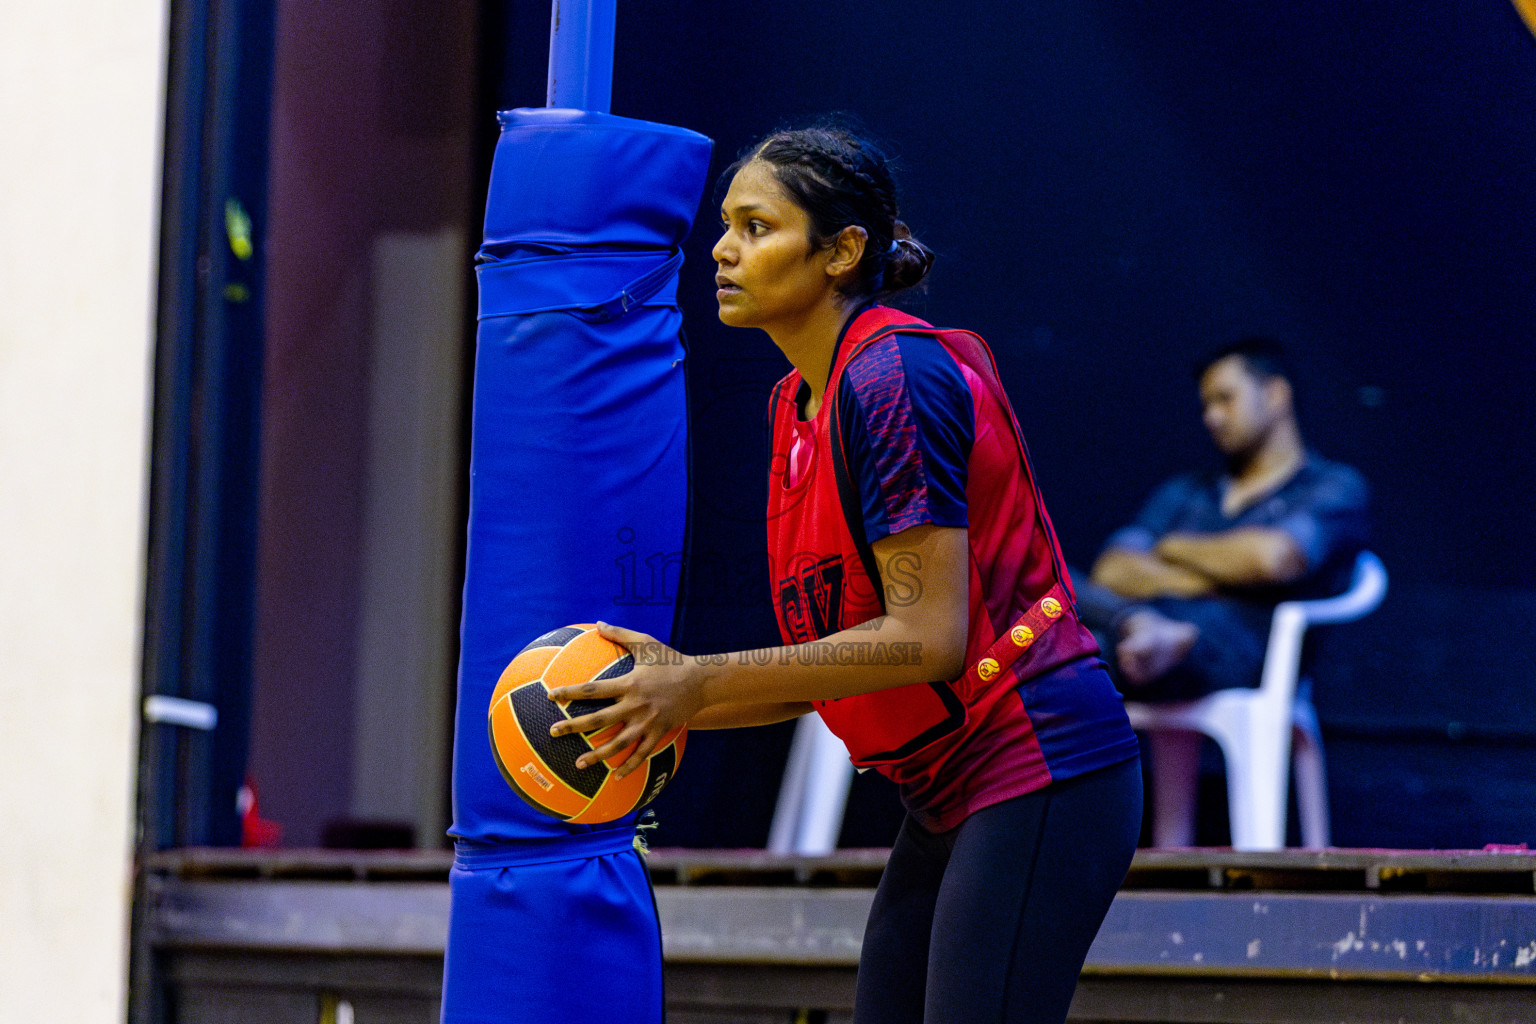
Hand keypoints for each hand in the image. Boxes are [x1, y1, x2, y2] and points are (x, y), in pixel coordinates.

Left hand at [545, 622, 704, 777]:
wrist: (701, 680)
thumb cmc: (671, 660)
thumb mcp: (646, 643)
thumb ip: (620, 634)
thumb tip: (598, 623)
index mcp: (628, 683)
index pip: (592, 689)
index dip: (570, 692)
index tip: (551, 695)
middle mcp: (634, 705)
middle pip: (598, 719)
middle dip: (573, 726)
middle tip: (553, 731)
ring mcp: (647, 722)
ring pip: (618, 743)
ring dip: (597, 755)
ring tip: (578, 764)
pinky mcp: (659, 732)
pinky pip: (642, 753)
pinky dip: (629, 766)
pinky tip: (615, 777)